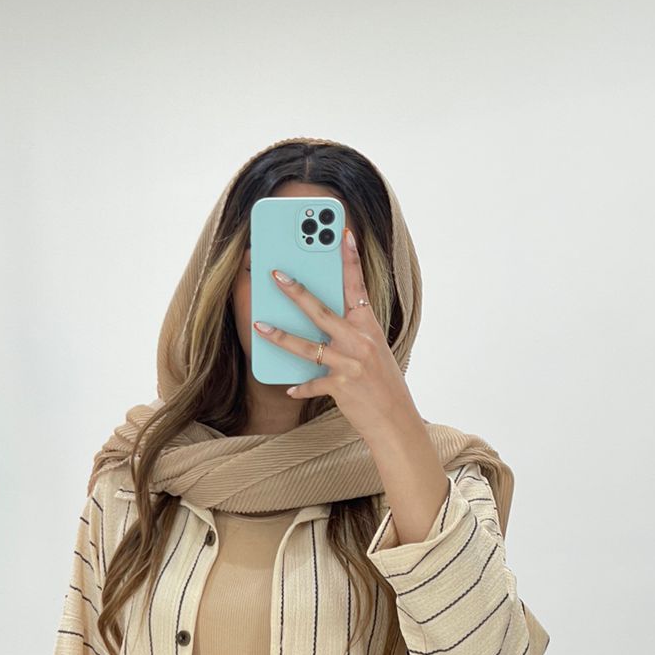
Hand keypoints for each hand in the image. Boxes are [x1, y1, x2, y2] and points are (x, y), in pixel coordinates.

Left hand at [252, 228, 422, 445]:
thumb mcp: (374, 351)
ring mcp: (351, 364)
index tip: (342, 234)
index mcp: (370, 327)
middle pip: (321, 311)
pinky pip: (313, 383)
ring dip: (280, 336)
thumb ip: (352, 333)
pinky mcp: (342, 387)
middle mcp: (360, 342)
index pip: (357, 287)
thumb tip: (322, 320)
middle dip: (296, 291)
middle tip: (276, 274)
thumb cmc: (383, 384)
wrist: (396, 420)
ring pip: (308, 346)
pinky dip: (301, 386)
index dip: (350, 260)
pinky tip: (289, 388)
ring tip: (259, 325)